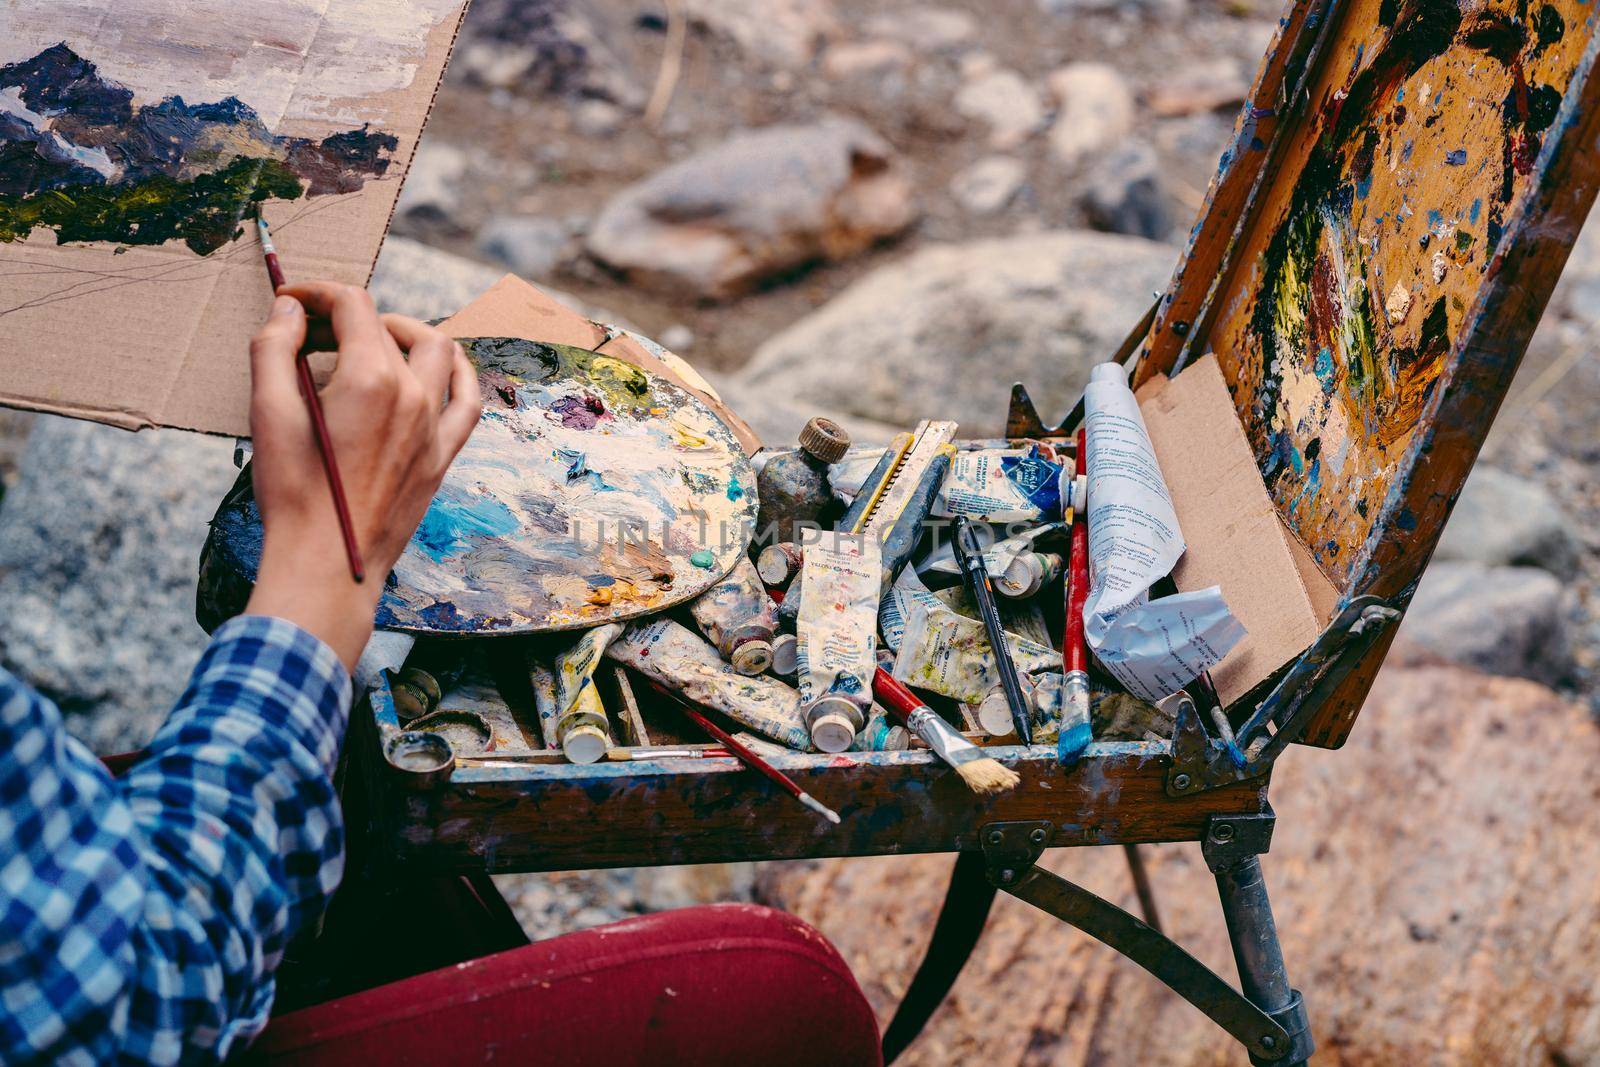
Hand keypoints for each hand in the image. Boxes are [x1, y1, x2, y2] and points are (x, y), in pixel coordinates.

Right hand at [243, 282, 480, 669]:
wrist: (328, 564)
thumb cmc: (293, 494)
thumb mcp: (268, 414)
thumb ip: (275, 349)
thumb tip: (291, 310)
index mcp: (371, 378)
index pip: (353, 305)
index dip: (318, 292)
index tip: (292, 301)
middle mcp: (413, 395)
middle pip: (387, 328)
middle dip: (348, 316)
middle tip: (312, 333)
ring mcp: (434, 426)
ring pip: (438, 352)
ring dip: (405, 332)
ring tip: (372, 340)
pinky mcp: (442, 456)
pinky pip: (468, 402)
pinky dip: (458, 374)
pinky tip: (441, 368)